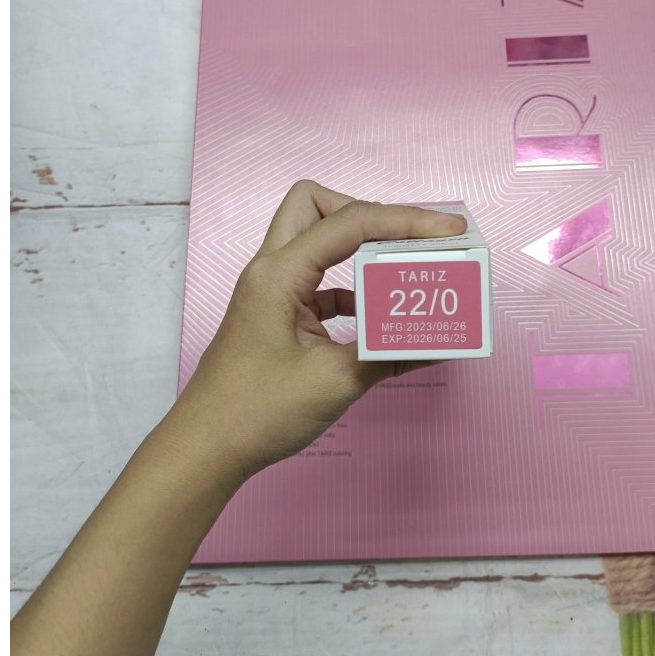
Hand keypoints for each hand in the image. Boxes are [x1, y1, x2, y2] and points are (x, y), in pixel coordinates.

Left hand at [170, 180, 467, 486]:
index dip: (404, 220)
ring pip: (317, 240)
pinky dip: (354, 288)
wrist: (206, 449)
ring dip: (361, 248)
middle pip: (317, 206)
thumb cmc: (256, 414)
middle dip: (367, 212)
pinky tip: (382, 313)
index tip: (448, 229)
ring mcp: (272, 291)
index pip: (349, 223)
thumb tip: (437, 341)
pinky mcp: (278, 313)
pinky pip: (321, 281)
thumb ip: (388, 354)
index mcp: (279, 274)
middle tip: (409, 238)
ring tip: (406, 268)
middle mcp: (271, 270)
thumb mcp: (334, 383)